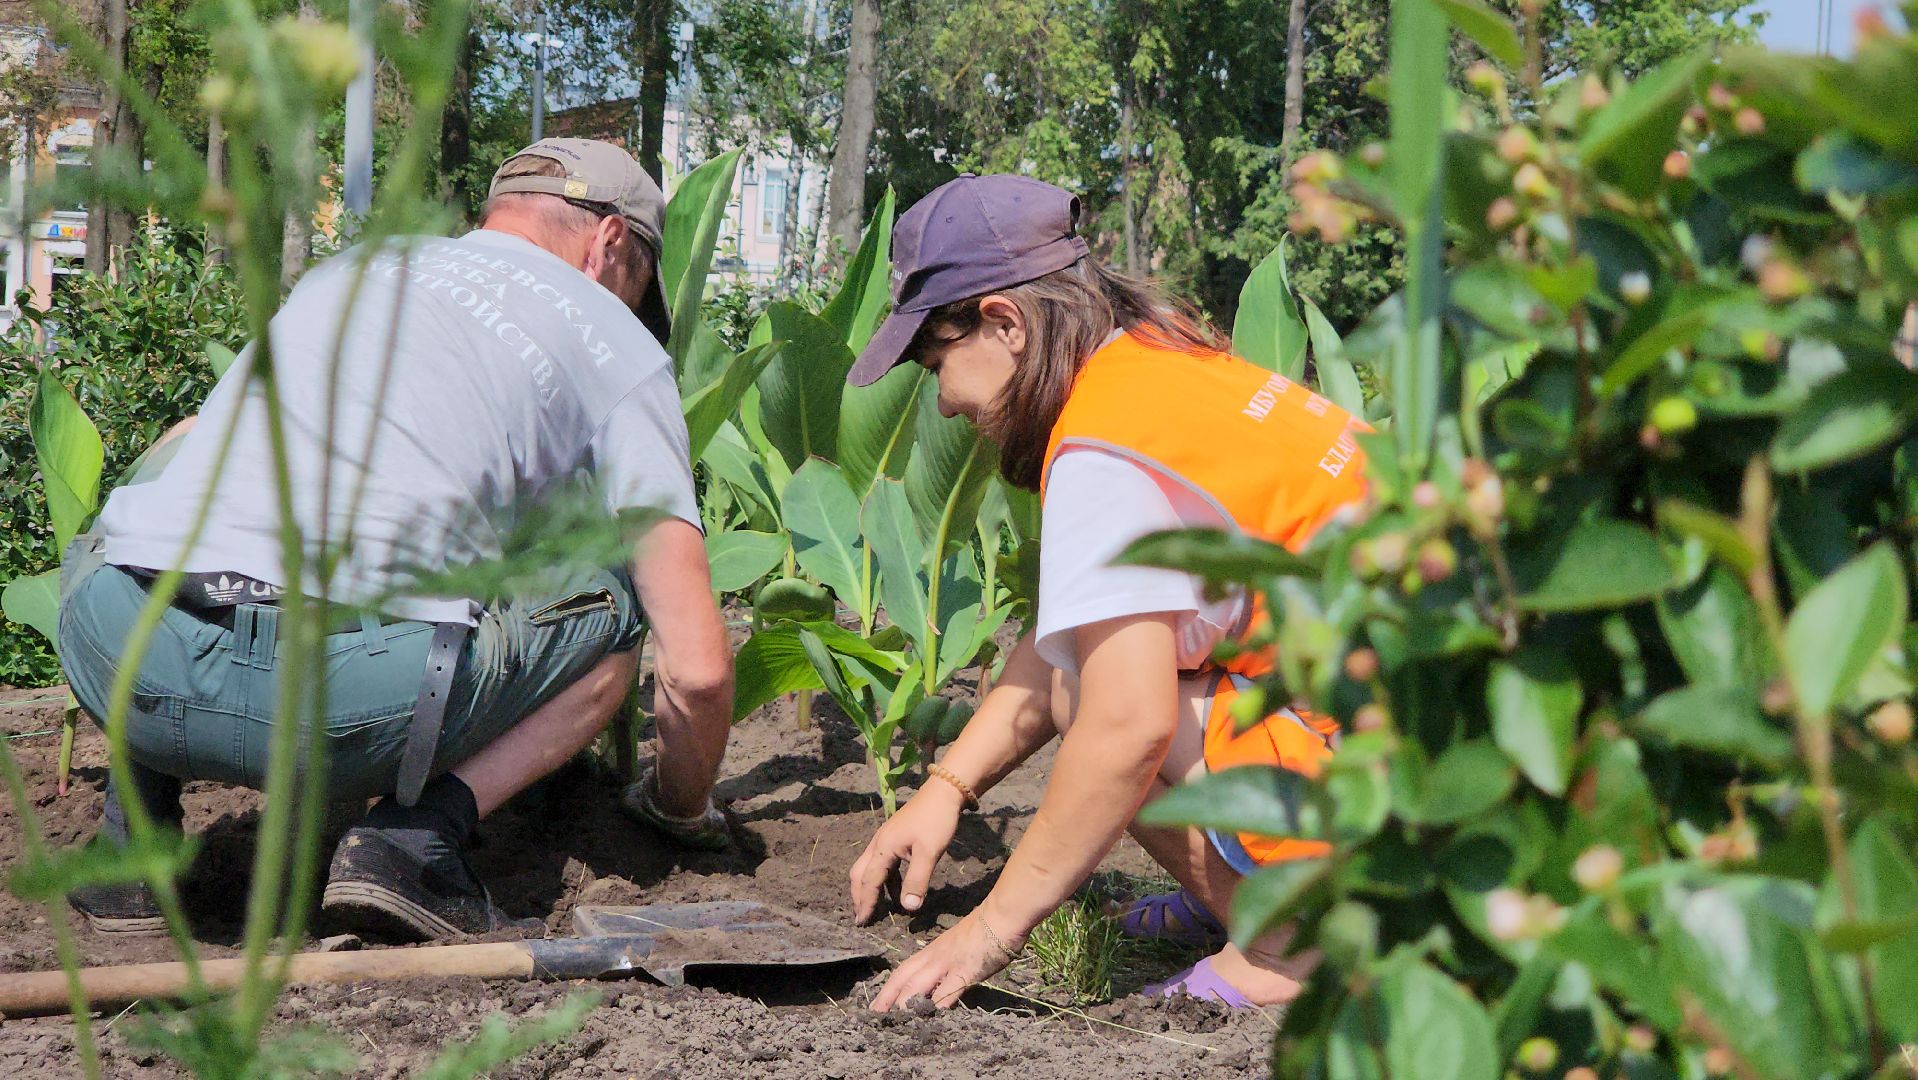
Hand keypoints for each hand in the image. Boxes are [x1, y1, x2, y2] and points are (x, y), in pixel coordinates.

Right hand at [848, 782, 963, 923]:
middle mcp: (879, 843)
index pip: (869, 881)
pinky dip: (886, 879)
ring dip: (872, 887)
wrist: (944, 792)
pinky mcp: (896, 838)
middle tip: (862, 916)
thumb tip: (908, 908)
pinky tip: (897, 889)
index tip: (862, 922)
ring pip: (870, 867)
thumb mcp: (929, 853)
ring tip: (877, 907)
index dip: (865, 903)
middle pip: (860, 873)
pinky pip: (884, 863)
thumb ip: (917, 880)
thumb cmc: (936, 821)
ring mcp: (886, 839)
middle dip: (859, 895)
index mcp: (883, 847)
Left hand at [870, 909, 1023, 1011]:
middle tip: (874, 1019)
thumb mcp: (956, 948)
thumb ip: (945, 966)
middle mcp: (934, 957)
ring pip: (917, 986)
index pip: (902, 971)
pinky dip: (936, 1006)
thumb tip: (938, 987)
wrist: (1001, 917)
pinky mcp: (964, 971)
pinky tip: (930, 1020)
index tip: (876, 1006)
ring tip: (893, 1024)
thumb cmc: (983, 930)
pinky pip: (946, 991)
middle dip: (887, 999)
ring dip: (903, 1005)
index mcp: (931, 951)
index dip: (888, 989)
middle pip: (903, 978)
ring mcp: (947, 964)